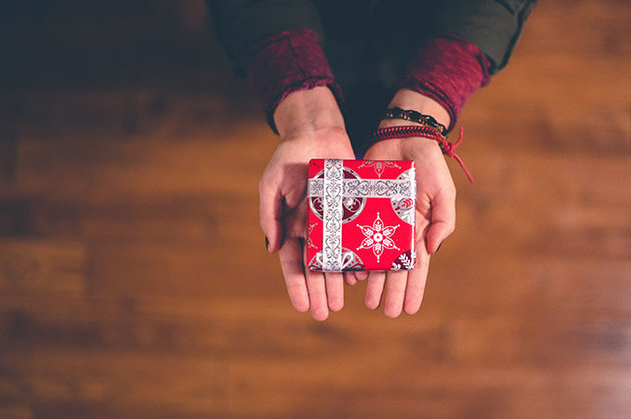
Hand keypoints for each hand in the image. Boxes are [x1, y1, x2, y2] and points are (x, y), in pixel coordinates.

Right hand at [260, 87, 354, 320]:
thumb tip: (272, 248)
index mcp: (292, 226)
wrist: (317, 133)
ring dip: (337, 281)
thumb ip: (270, 215)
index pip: (294, 263)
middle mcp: (314, 229)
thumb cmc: (289, 157)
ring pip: (336, 258)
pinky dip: (358, 258)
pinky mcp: (353, 212)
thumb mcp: (272, 184)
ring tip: (341, 302)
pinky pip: (356, 239)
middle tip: (325, 313)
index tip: (302, 306)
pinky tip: (361, 275)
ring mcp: (334, 222)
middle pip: (316, 268)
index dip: (297, 285)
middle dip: (319, 291)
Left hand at [346, 90, 456, 316]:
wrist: (401, 136)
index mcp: (419, 229)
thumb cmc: (427, 164)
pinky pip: (354, 236)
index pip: (417, 266)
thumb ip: (443, 220)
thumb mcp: (443, 191)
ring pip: (373, 257)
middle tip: (386, 312)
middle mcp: (397, 230)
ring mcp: (377, 221)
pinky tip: (349, 272)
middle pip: (394, 268)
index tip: (410, 310)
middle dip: (391, 291)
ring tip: (367, 300)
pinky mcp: (359, 209)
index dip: (414, 288)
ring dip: (371, 280)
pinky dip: (352, 254)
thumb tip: (432, 249)